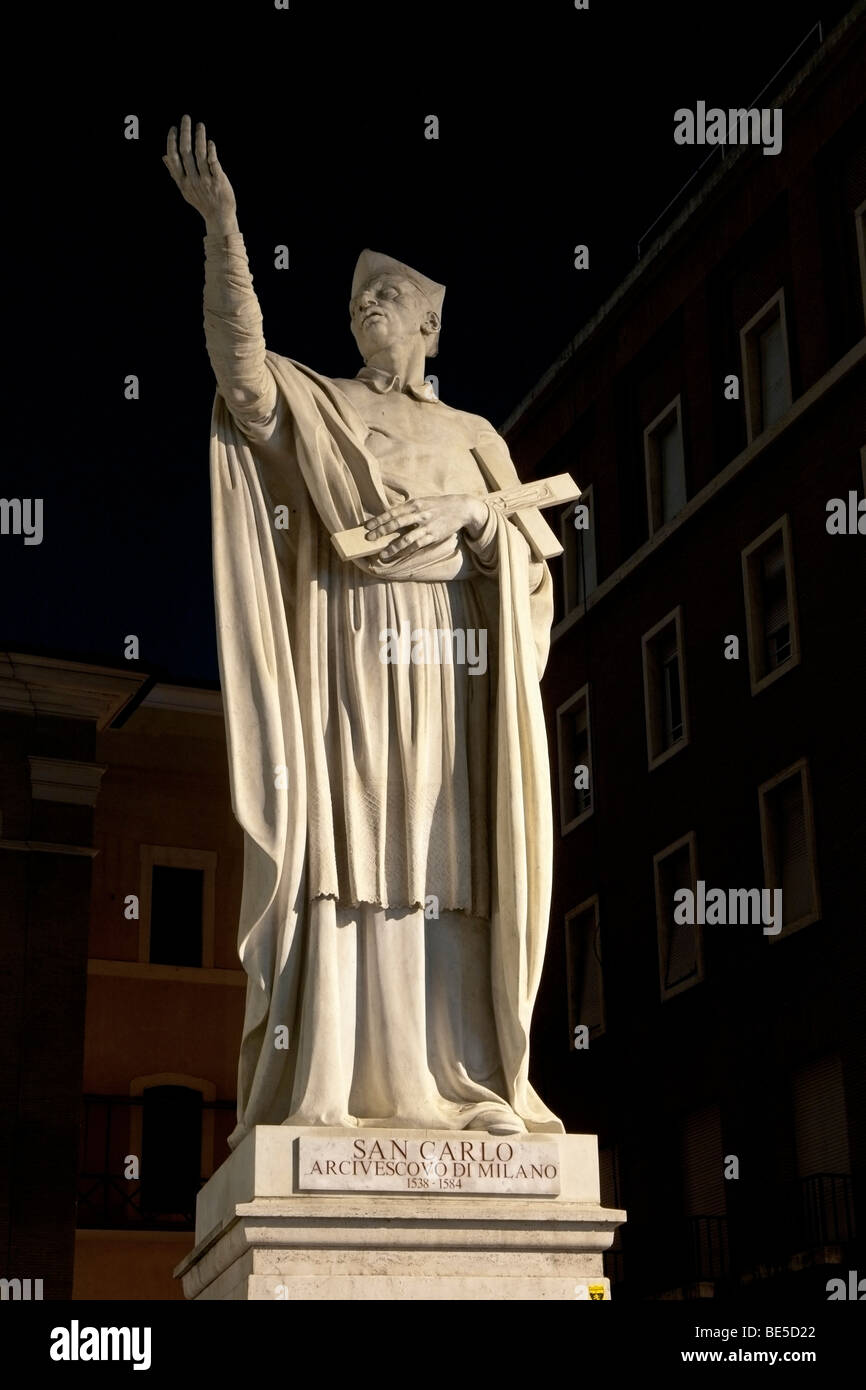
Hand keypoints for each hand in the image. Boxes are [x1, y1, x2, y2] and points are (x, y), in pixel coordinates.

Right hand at [163, 115, 237, 234]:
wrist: (219, 217)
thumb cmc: (202, 201)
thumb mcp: (185, 189)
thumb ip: (175, 173)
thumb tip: (163, 156)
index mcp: (182, 182)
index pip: (174, 158)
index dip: (172, 141)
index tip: (174, 128)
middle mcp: (193, 180)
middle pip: (186, 152)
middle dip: (185, 133)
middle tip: (186, 118)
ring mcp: (206, 181)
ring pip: (200, 155)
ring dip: (199, 137)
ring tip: (200, 125)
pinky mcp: (219, 181)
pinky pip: (214, 163)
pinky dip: (211, 151)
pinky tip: (210, 142)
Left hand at [366, 495, 488, 560]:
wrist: (461, 508)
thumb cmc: (438, 505)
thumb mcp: (422, 502)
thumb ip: (408, 508)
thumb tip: (390, 516)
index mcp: (414, 504)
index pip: (393, 512)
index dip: (379, 519)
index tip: (367, 526)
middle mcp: (419, 514)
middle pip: (396, 523)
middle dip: (381, 531)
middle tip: (369, 538)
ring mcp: (426, 526)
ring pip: (406, 538)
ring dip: (392, 547)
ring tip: (382, 553)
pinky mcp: (433, 536)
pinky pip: (417, 545)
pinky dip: (406, 551)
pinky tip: (398, 555)